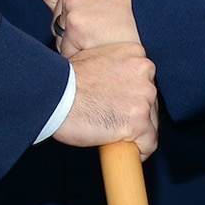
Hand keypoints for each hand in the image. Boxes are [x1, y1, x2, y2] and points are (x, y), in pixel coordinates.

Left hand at [45, 0, 140, 58]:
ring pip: (60, 36)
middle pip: (56, 16)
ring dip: (77, 44)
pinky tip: (103, 49)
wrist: (161, 19)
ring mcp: (72, 1)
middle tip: (101, 33)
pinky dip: (82, 56)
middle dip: (72, 30)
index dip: (68, 12)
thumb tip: (72, 6)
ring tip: (106, 40)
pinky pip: (67, 51)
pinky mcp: (75, 25)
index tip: (87, 20)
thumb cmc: (143, 8)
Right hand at [53, 42, 158, 157]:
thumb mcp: (94, 59)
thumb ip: (113, 69)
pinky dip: (138, 151)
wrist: (54, 95)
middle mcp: (145, 71)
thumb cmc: (65, 81)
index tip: (119, 106)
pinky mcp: (139, 121)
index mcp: (135, 53)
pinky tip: (120, 149)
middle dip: (135, 115)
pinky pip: (148, 144)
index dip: (131, 98)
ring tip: (111, 134)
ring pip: (151, 124)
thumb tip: (118, 89)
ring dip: (135, 132)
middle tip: (112, 120)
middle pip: (151, 102)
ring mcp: (144, 96)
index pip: (145, 82)